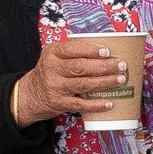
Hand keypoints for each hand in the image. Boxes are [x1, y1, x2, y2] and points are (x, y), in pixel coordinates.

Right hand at [14, 41, 128, 125]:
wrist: (31, 94)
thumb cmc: (51, 71)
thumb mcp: (55, 56)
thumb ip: (74, 52)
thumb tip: (108, 50)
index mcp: (52, 53)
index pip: (71, 49)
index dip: (90, 50)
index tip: (107, 51)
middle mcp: (52, 69)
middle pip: (80, 67)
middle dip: (104, 66)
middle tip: (121, 65)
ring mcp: (55, 87)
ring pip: (83, 84)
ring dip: (104, 82)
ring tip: (120, 79)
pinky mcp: (59, 103)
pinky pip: (80, 105)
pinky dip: (96, 105)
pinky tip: (109, 103)